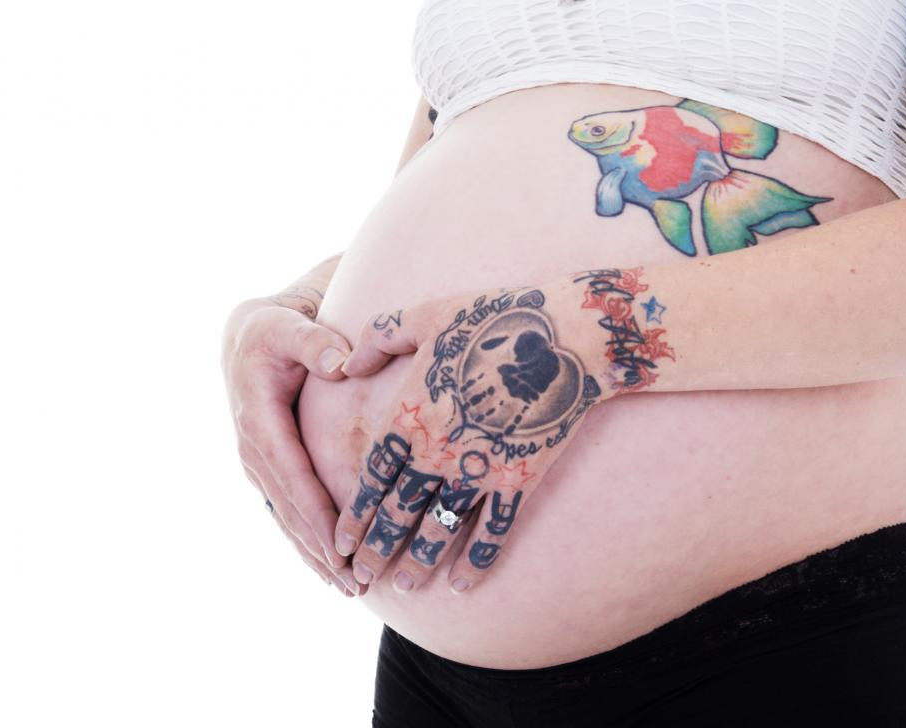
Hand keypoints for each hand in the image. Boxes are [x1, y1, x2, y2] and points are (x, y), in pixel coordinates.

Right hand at [223, 299, 362, 595]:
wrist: (249, 338)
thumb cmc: (276, 331)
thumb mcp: (290, 327)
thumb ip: (314, 342)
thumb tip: (340, 361)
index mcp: (259, 422)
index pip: (293, 476)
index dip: (315, 514)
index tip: (341, 547)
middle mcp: (253, 450)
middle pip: (290, 510)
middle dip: (320, 551)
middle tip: (355, 584)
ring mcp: (257, 466)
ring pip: (286, 520)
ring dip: (314, 557)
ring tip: (348, 589)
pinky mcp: (267, 471)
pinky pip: (286, 513)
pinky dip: (305, 543)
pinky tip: (328, 569)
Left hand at [332, 282, 616, 593]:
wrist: (565, 338)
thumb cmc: (493, 318)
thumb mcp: (426, 315)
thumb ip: (380, 337)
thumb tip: (346, 363)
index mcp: (410, 415)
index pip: (372, 476)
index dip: (354, 513)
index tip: (341, 540)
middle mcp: (437, 452)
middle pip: (398, 511)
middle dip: (377, 548)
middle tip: (360, 576)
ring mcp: (478, 471)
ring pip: (439, 528)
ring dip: (419, 561)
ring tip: (404, 587)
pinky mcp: (518, 480)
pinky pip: (493, 530)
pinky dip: (477, 560)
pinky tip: (463, 585)